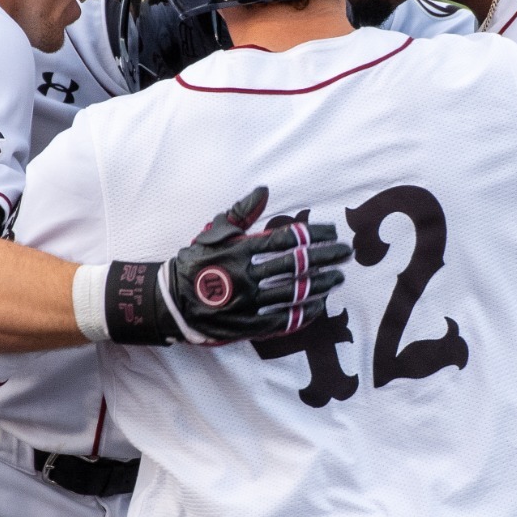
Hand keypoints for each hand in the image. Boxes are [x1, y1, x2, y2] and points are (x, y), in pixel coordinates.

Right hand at [103, 188, 352, 345]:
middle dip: (327, 258)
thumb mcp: (213, 233)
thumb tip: (264, 190)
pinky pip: (283, 321)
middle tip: (346, 254)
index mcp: (239, 250)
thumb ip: (240, 212)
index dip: (314, 235)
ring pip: (294, 293)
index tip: (333, 233)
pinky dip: (304, 313)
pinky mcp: (247, 326)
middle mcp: (245, 276)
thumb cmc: (194, 263)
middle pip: (297, 266)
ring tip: (338, 279)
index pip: (286, 240)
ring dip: (321, 285)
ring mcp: (247, 304)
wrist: (170, 302)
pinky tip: (319, 305)